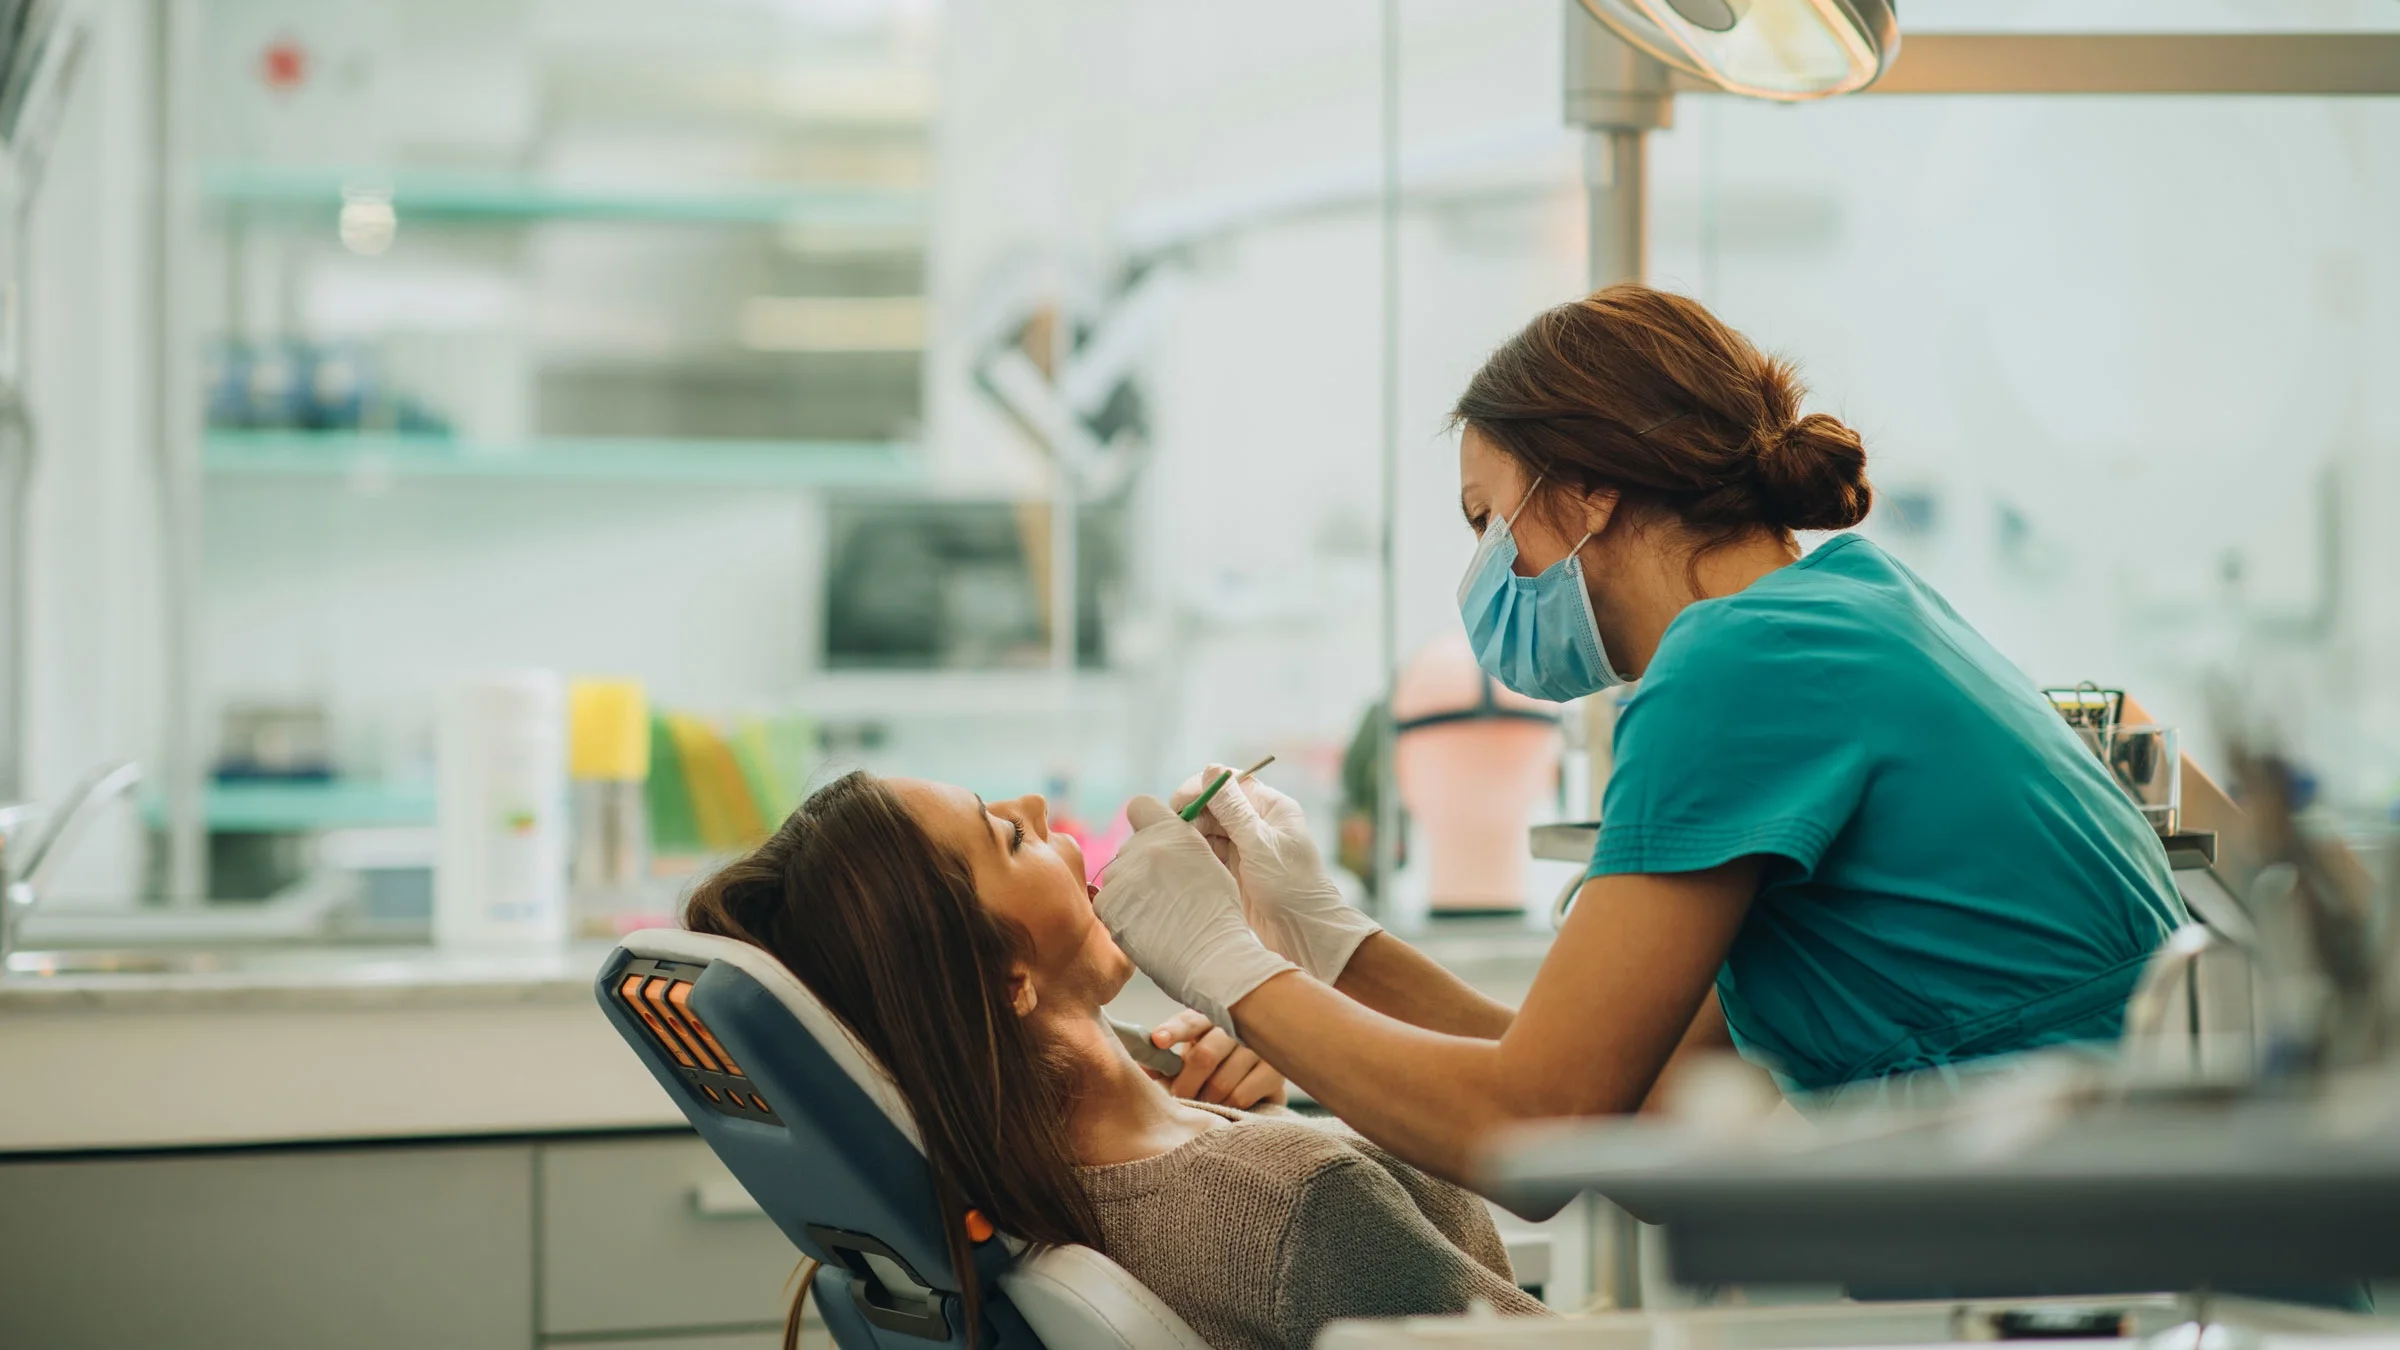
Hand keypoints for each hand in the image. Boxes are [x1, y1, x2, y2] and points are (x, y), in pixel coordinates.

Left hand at [1094, 795, 1295, 1037]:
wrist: (1210, 955)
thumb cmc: (1218, 913)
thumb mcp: (1208, 862)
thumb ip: (1180, 846)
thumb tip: (1163, 844)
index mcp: (1171, 831)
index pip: (1140, 805)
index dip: (1146, 822)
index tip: (1154, 842)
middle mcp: (1141, 846)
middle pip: (1129, 849)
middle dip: (1141, 867)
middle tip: (1165, 895)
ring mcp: (1121, 876)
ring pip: (1117, 877)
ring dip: (1129, 892)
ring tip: (1158, 917)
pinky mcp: (1107, 904)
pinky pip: (1107, 902)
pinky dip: (1121, 914)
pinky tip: (1145, 929)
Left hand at [1147, 1009, 1286, 1109]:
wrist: (1257, 1077)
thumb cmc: (1214, 1064)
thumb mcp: (1188, 1057)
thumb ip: (1165, 1062)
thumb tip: (1143, 1068)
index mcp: (1210, 1016)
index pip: (1190, 1021)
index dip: (1173, 1031)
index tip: (1158, 1041)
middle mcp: (1238, 1026)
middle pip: (1204, 1056)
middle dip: (1185, 1084)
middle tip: (1177, 1099)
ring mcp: (1259, 1047)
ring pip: (1221, 1082)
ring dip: (1205, 1099)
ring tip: (1202, 1102)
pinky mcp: (1275, 1071)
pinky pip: (1240, 1096)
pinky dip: (1226, 1106)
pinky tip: (1224, 1105)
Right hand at [1169, 767, 1381, 984]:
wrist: (1305, 935)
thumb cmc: (1292, 887)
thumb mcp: (1260, 844)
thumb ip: (1233, 809)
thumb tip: (1211, 769)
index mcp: (1271, 808)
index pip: (1230, 784)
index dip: (1201, 789)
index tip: (1177, 803)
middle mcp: (1258, 823)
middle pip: (1215, 806)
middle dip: (1192, 815)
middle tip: (1171, 833)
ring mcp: (1246, 847)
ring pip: (1209, 831)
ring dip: (1191, 837)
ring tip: (1175, 850)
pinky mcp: (1236, 870)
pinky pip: (1209, 853)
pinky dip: (1196, 855)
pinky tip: (1182, 863)